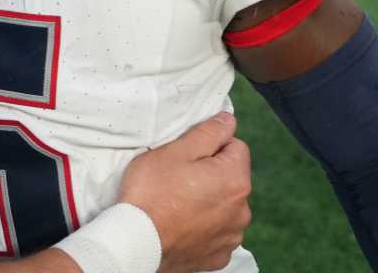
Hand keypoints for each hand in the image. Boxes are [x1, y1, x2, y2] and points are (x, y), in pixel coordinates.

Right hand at [119, 112, 250, 272]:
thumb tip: (228, 121)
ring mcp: (231, 235)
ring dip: (208, 201)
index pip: (235, 146)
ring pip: (224, 205)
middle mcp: (242, 210)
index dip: (210, 145)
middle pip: (230, 177)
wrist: (136, 242)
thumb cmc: (151, 193)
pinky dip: (203, 226)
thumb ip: (208, 133)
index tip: (187, 155)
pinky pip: (216, 231)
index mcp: (235, 179)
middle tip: (177, 178)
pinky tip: (181, 223)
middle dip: (210, 173)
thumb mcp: (175, 152)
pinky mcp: (218, 255)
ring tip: (177, 202)